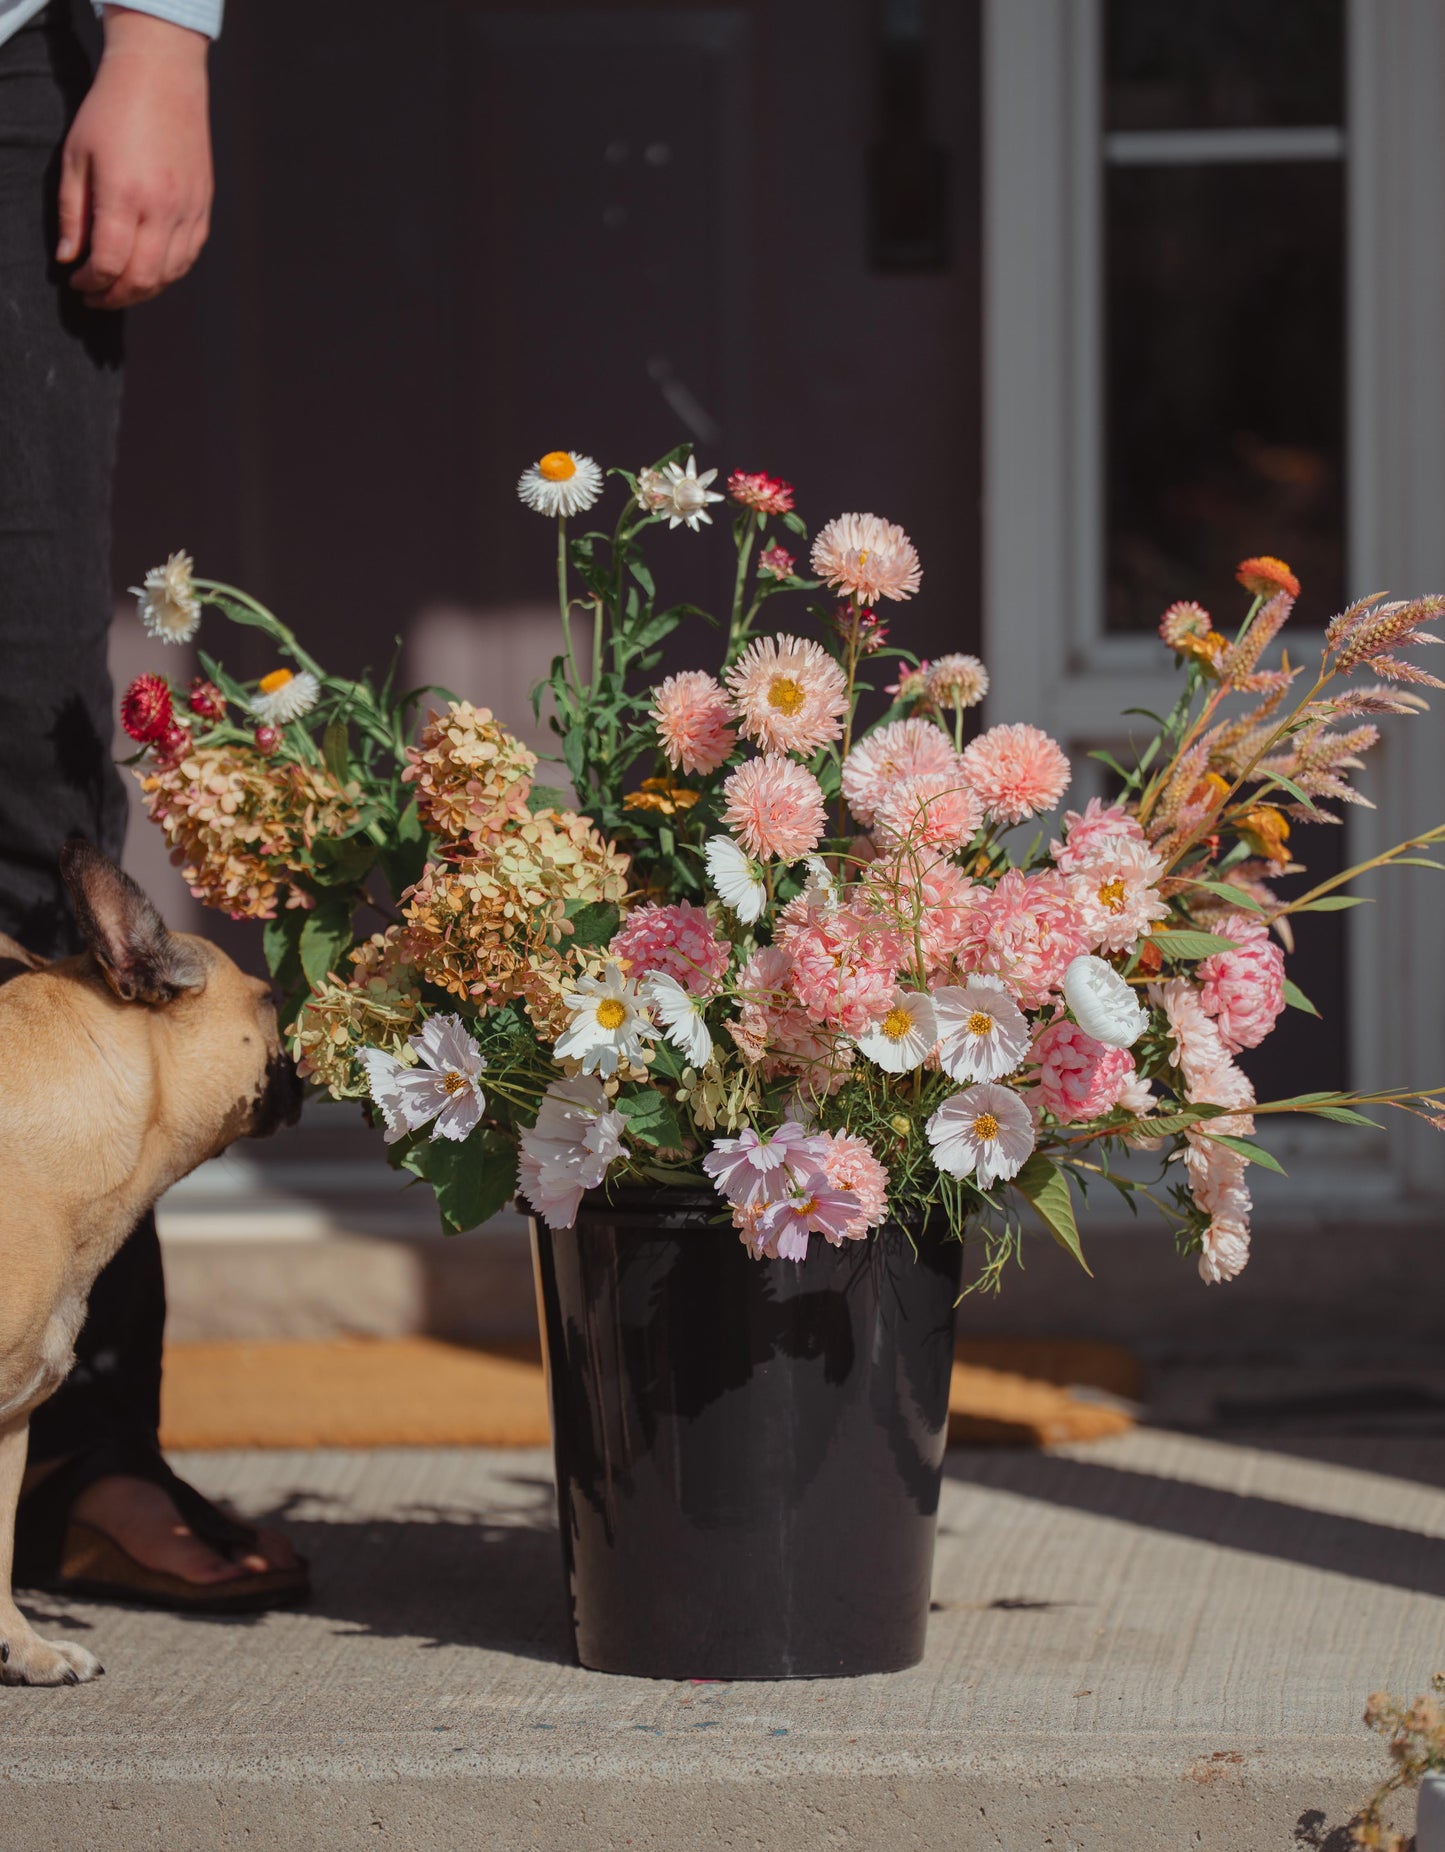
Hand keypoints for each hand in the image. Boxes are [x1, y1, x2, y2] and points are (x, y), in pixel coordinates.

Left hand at [57, 6, 212, 309]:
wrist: (162, 78)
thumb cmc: (110, 111)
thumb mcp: (76, 156)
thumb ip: (71, 212)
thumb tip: (69, 257)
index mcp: (125, 194)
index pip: (110, 263)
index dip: (91, 282)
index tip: (77, 282)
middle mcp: (162, 209)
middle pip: (142, 278)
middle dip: (115, 297)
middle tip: (95, 296)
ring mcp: (188, 211)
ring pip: (169, 274)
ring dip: (142, 290)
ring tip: (120, 287)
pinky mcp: (203, 208)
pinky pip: (188, 257)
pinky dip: (167, 273)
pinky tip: (149, 270)